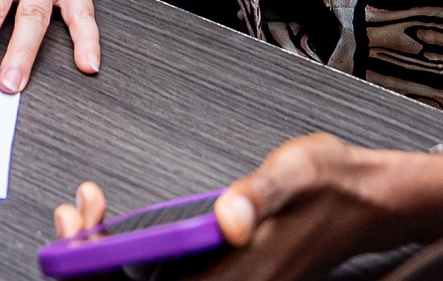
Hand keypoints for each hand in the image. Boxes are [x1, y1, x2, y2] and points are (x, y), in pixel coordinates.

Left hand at [51, 129, 442, 280]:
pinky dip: (129, 257)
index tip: (79, 223)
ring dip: (104, 259)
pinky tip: (117, 227)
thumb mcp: (294, 172)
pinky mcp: (223, 275)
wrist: (366, 198)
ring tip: (87, 217)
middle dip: (89, 261)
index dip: (96, 267)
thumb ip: (259, 195)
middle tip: (76, 215)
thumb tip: (229, 217)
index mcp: (234, 273)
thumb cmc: (331, 183)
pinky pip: (162, 279)